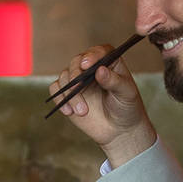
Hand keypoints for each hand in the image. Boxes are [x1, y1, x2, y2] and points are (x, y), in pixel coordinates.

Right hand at [50, 44, 155, 168]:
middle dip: (75, 75)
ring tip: (82, 112)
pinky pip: (56, 90)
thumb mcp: (126, 93)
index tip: (86, 65)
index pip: (98, 52)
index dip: (91, 55)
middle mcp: (91, 67)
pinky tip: (69, 112)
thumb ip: (114, 81)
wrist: (118, 129)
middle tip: (78, 88)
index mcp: (109, 62)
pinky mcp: (68, 93)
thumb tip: (100, 70)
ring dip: (70, 93)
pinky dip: (59, 99)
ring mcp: (78, 80)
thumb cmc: (127, 107)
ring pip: (65, 76)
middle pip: (76, 62)